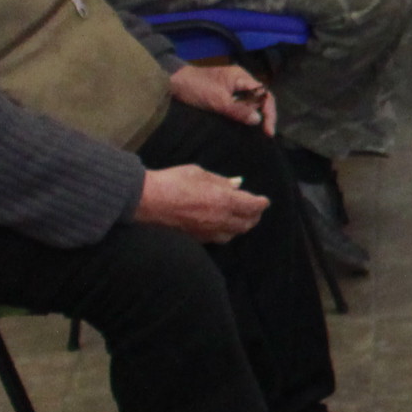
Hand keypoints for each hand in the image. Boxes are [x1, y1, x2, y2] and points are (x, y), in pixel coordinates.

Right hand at [136, 163, 268, 239]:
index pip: (252, 206)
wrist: (146, 201)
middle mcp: (219, 219)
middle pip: (246, 223)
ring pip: (233, 234)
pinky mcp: (196, 238)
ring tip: (242, 219)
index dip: (261, 203)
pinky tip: (223, 226)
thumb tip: (237, 185)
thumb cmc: (172, 182)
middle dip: (254, 216)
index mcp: (223, 201)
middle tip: (256, 210)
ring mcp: (207, 231)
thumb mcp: (199, 173)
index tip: (264, 201)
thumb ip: (221, 181)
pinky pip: (218, 238)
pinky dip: (226, 232)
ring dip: (241, 226)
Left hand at [167, 59, 275, 135]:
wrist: (172, 81)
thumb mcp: (217, 100)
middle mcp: (241, 82)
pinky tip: (243, 127)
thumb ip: (238, 110)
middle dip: (264, 116)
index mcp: (242, 77)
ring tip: (256, 134)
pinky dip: (243, 116)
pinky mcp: (224, 96)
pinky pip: (239, 106)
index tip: (268, 131)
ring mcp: (232, 89)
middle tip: (263, 134)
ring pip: (250, 104)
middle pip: (260, 99)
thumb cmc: (195, 87)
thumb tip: (257, 120)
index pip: (265, 94)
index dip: (269, 113)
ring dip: (253, 117)